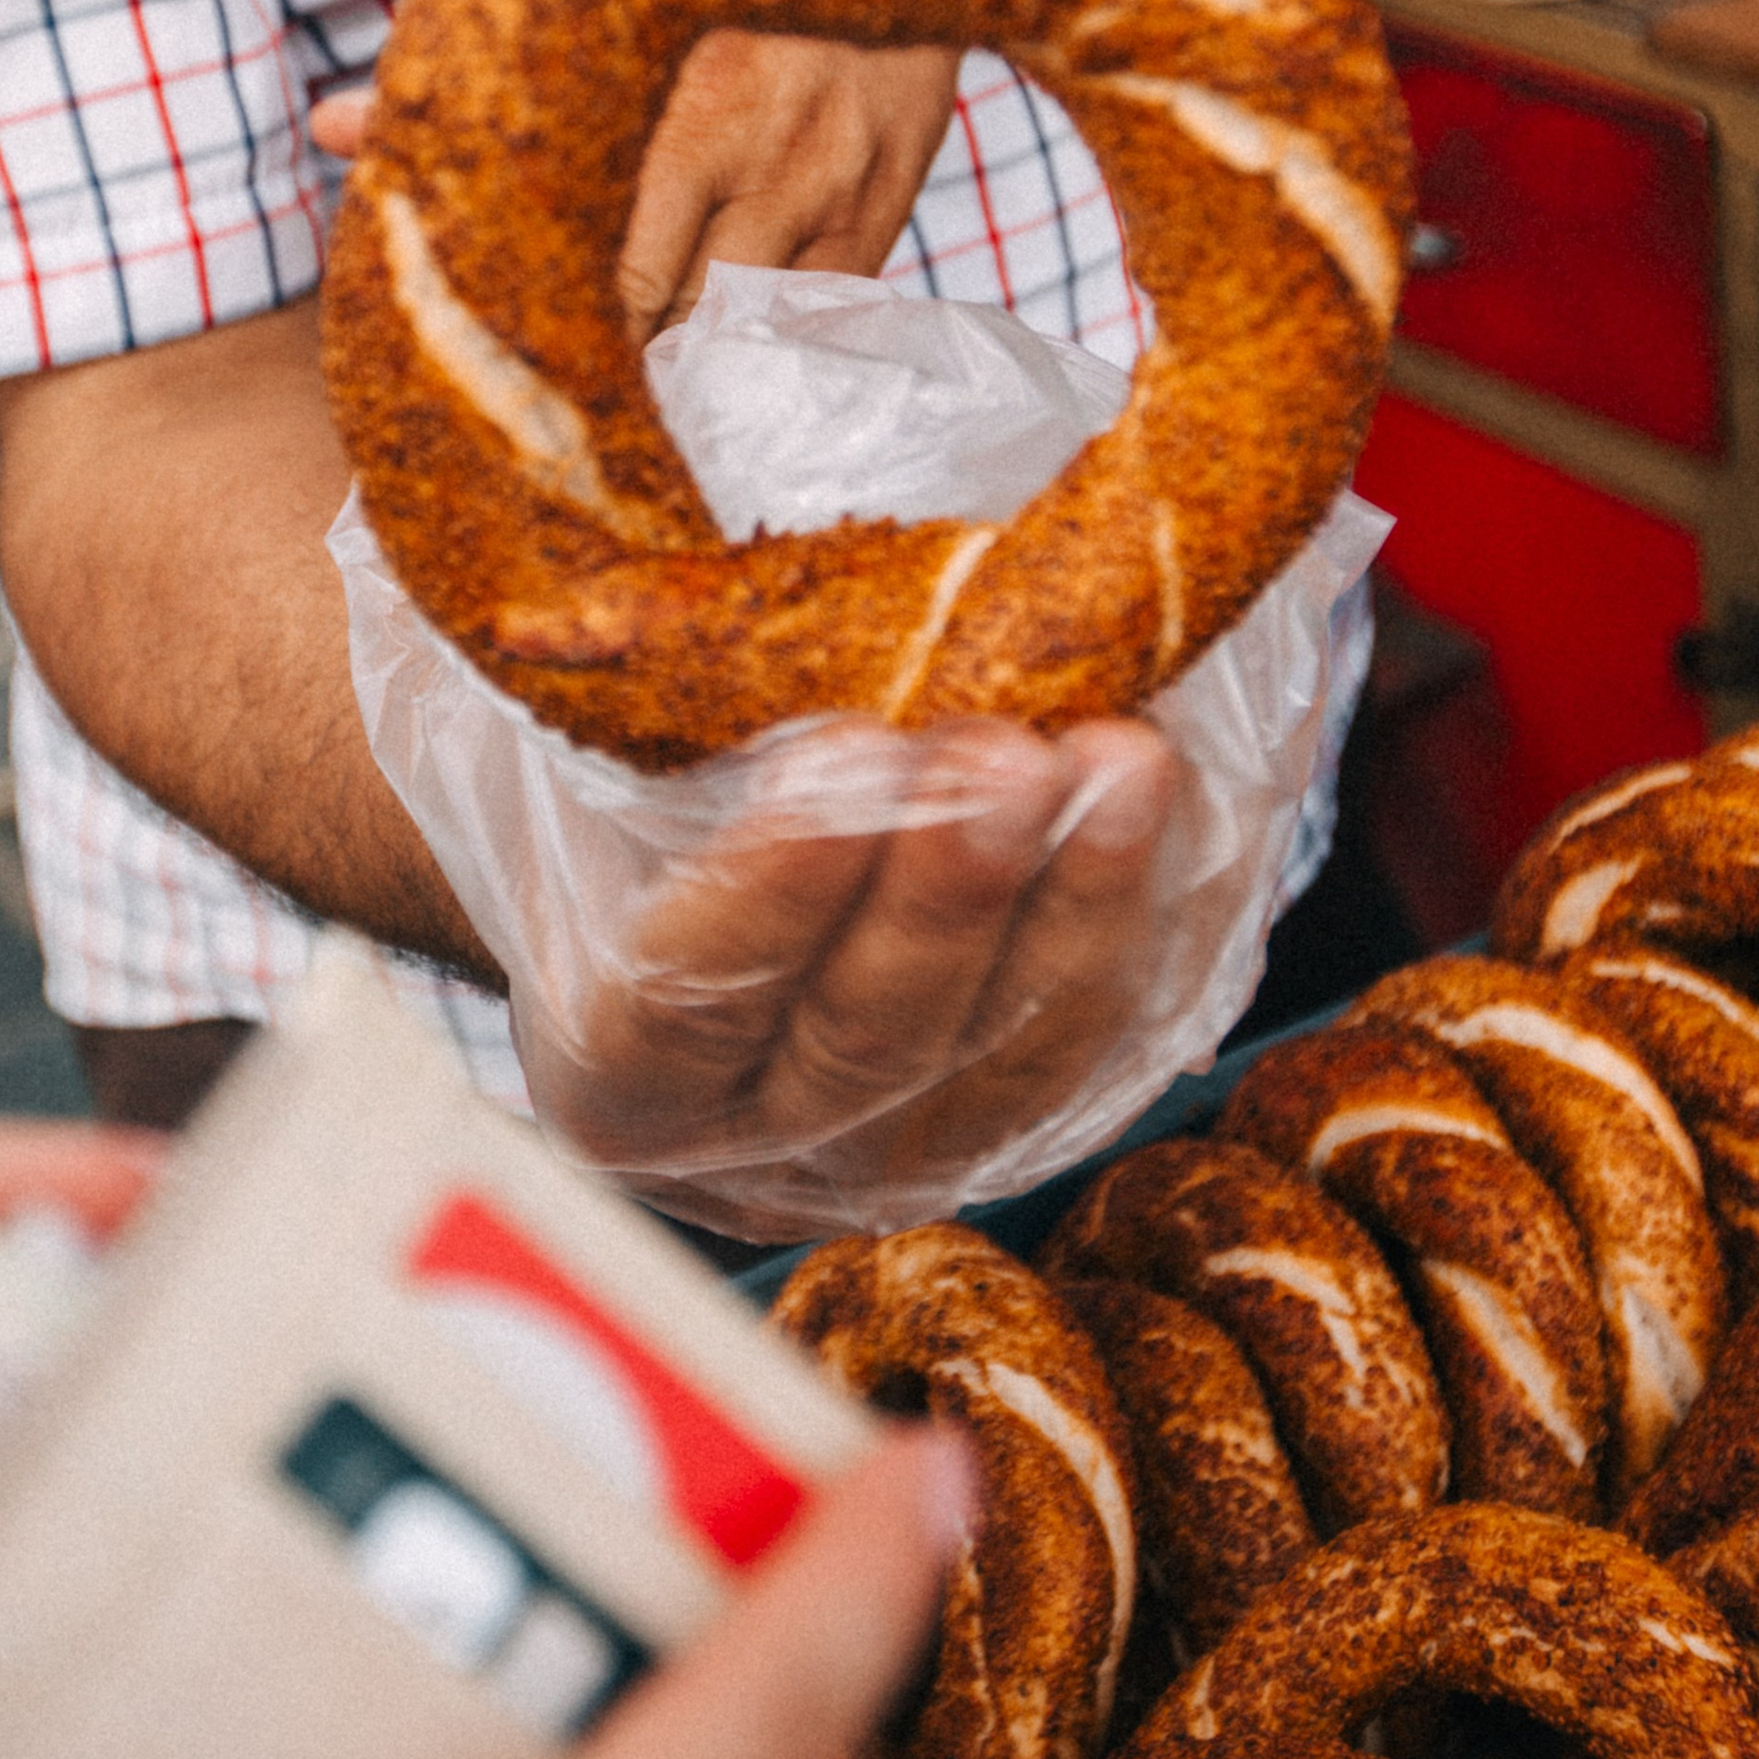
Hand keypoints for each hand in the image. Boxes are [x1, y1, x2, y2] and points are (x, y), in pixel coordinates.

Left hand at [313, 30, 962, 342]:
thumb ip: (462, 74)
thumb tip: (331, 127)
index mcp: (676, 106)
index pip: (612, 285)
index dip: (560, 351)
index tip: (512, 390)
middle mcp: (762, 154)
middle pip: (673, 323)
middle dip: (614, 376)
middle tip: (557, 417)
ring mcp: (835, 185)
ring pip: (746, 333)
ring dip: (686, 370)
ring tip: (632, 406)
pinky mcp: (885, 200)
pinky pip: (821, 315)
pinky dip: (764, 348)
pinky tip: (722, 370)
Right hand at [522, 717, 1178, 1241]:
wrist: (689, 885)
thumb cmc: (618, 806)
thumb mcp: (579, 769)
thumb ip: (625, 733)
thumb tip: (673, 605)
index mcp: (614, 1079)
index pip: (689, 998)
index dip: (773, 881)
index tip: (846, 745)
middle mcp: (760, 1150)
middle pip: (867, 1041)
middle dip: (950, 891)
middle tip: (1008, 752)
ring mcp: (906, 1153)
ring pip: (1012, 1059)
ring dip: (1080, 904)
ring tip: (1124, 759)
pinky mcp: (1025, 1120)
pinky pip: (1112, 1041)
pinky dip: (1153, 926)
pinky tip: (1179, 807)